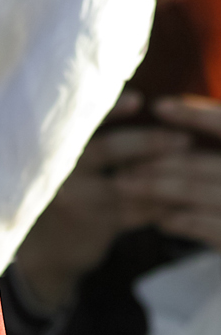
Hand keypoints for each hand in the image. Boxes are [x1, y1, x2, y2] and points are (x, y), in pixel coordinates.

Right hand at [14, 94, 191, 310]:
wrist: (49, 248)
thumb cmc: (71, 191)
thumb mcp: (72, 162)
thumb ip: (95, 135)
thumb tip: (136, 96)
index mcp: (57, 153)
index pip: (84, 123)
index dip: (111, 110)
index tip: (139, 100)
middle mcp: (63, 176)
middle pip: (109, 148)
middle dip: (150, 140)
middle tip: (184, 137)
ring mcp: (79, 204)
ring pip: (127, 182)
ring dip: (163, 171)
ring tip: (190, 162)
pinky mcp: (96, 229)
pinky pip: (136, 212)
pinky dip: (161, 201)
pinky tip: (181, 192)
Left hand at [121, 96, 220, 253]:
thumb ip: (216, 150)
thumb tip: (175, 117)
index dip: (194, 114)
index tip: (159, 106)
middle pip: (204, 162)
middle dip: (160, 161)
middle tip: (123, 162)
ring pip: (198, 192)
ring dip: (159, 190)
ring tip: (127, 187)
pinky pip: (211, 228)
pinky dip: (185, 222)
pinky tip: (161, 220)